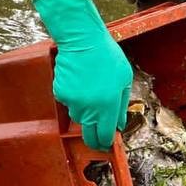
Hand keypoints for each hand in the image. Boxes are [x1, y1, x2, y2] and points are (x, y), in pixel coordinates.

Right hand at [32, 0, 132, 150]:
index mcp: (107, 105)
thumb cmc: (107, 56)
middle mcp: (88, 108)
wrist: (82, 40)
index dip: (106, 143)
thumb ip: (122, 104)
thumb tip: (119, 124)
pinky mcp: (60, 94)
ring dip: (86, 114)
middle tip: (99, 138)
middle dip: (94, 139)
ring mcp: (73, 102)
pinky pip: (70, 104)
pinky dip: (75, 99)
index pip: (105, 134)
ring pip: (79, 118)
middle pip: (88, 134)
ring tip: (92, 94)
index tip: (107, 145)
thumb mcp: (124, 79)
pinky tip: (81, 83)